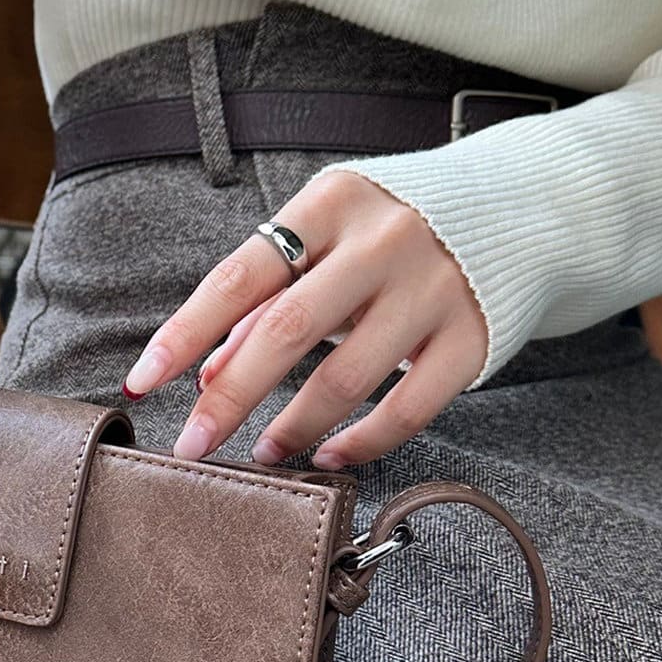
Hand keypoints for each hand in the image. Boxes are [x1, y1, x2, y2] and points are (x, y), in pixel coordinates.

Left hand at [122, 171, 487, 468]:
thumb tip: (205, 373)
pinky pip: (408, 407)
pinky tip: (330, 457)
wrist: (519, 210)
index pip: (239, 276)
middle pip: (286, 330)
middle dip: (229, 396)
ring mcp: (432, 289)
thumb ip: (267, 299)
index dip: (184, 332)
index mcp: (329, 204)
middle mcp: (381, 241)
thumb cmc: (392, 231)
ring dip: (293, 427)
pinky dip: (361, 442)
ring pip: (345, 376)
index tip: (142, 380)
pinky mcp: (471, 338)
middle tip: (191, 443)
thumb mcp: (325, 239)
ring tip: (263, 453)